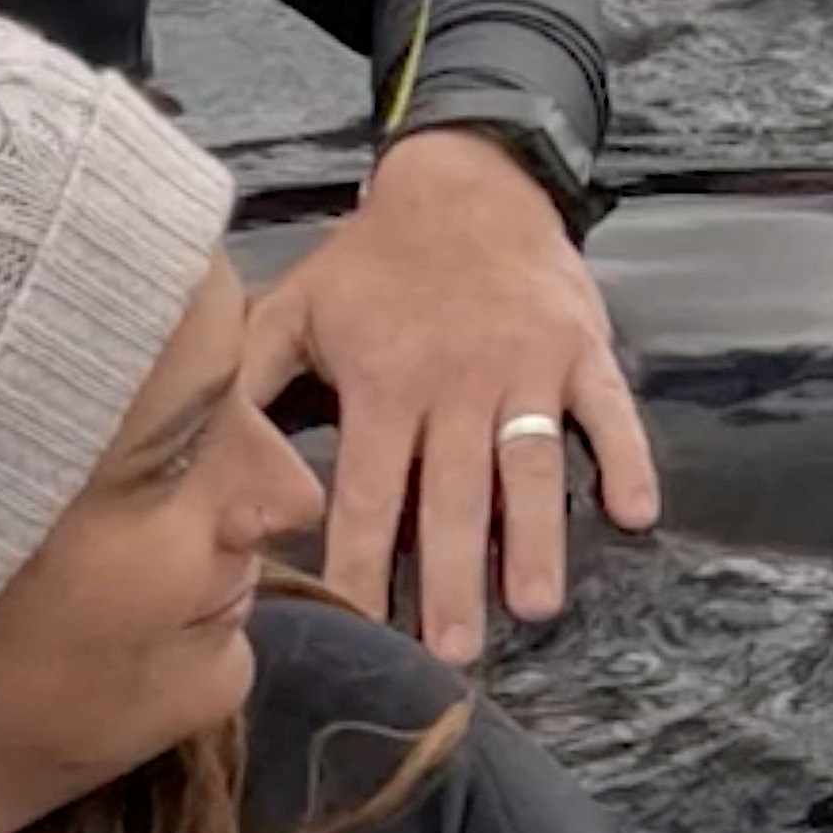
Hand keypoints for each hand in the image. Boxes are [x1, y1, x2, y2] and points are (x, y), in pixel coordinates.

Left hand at [249, 126, 657, 664]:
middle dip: (450, 580)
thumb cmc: (373, 260)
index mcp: (385, 382)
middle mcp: (457, 383)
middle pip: (452, 499)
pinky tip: (636, 514)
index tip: (359, 628)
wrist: (466, 180)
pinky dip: (628, 460)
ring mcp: (527, 367)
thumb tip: (195, 453)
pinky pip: (610, 411)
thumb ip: (251, 382)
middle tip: (453, 653)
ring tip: (534, 605)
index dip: (360, 564)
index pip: (367, 492)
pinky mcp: (582, 348)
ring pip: (530, 468)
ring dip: (534, 539)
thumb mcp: (296, 307)